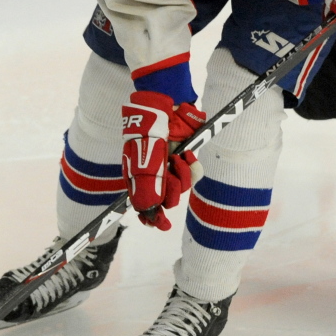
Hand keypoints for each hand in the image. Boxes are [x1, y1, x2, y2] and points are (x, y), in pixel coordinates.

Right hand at [121, 91, 205, 230]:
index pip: (146, 207)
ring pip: (183, 188)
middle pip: (168, 200)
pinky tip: (185, 154)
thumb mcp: (145, 165)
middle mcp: (157, 177)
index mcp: (140, 180)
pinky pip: (195, 174)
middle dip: (171, 189)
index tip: (160, 226)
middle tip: (168, 173)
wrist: (166, 110)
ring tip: (176, 157)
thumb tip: (150, 213)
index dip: (153, 218)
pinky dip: (191, 165)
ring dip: (181, 173)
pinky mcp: (187, 160)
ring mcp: (172, 168)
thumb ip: (147, 190)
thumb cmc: (149, 136)